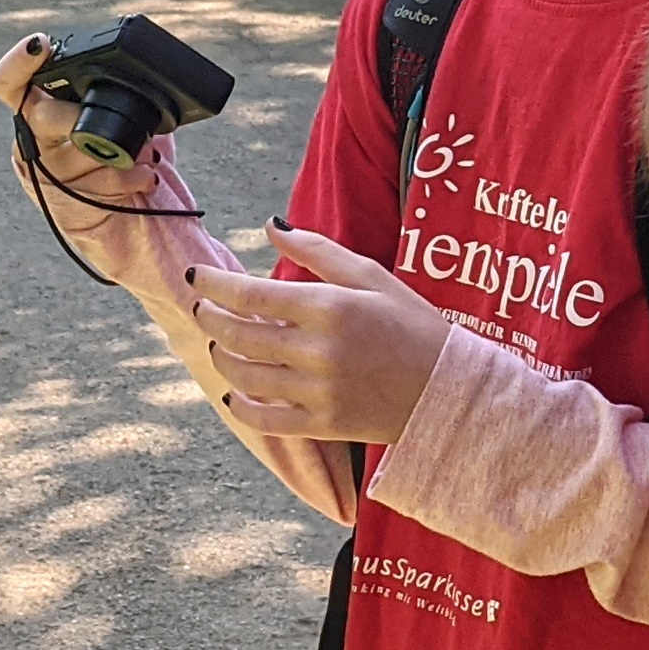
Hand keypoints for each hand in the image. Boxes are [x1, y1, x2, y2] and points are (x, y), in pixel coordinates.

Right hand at [0, 35, 175, 282]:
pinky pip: (93, 184)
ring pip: (73, 151)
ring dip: (115, 152)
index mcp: (38, 110)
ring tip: (142, 155)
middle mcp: (32, 140)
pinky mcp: (61, 205)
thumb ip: (113, 93)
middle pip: (40, 115)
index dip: (17, 62)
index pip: (9, 83)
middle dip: (76, 116)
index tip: (40, 45)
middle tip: (101, 118)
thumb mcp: (116, 118)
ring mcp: (43, 174)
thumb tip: (141, 68)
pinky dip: (125, 178)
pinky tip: (142, 176)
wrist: (131, 219)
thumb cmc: (121, 159)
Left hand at [185, 226, 451, 444]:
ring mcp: (319, 391)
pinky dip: (240, 406)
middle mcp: (318, 350)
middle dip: (210, 317)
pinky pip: (264, 419)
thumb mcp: (372, 277)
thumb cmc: (413, 326)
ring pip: (245, 375)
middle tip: (202, 307)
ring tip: (219, 342)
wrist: (451, 390)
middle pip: (239, 334)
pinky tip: (235, 391)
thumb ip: (318, 250)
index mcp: (330, 307)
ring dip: (221, 356)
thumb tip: (271, 225)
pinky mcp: (323, 424)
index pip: (251, 293)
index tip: (197, 275)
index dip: (214, 283)